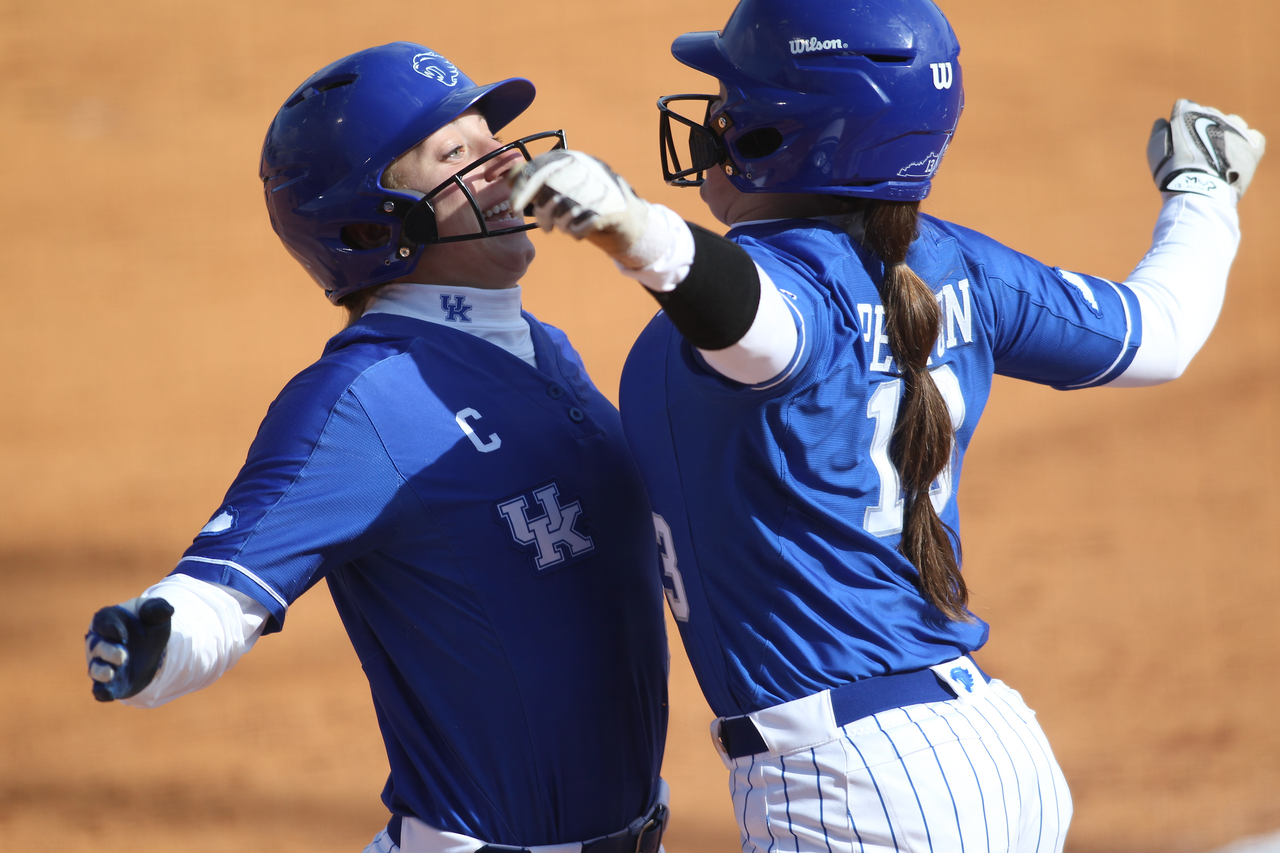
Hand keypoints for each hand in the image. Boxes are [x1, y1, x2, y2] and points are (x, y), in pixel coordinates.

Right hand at [85, 597, 173, 701]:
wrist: (151, 646)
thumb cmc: (148, 624)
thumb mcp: (155, 613)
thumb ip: (158, 609)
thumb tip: (167, 610)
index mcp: (108, 620)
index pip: (102, 621)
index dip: (109, 627)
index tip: (122, 634)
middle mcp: (99, 642)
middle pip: (96, 646)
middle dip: (108, 652)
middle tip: (123, 656)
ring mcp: (101, 663)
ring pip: (95, 669)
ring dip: (102, 672)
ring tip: (112, 673)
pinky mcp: (108, 682)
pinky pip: (99, 689)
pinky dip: (102, 692)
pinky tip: (107, 694)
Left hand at [507, 150, 652, 264]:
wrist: (632, 223)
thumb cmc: (589, 207)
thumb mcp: (562, 190)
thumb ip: (538, 181)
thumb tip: (507, 174)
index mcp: (575, 159)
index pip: (540, 167)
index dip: (522, 188)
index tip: (514, 208)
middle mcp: (590, 168)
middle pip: (551, 188)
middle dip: (542, 211)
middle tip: (546, 227)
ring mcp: (604, 188)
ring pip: (566, 208)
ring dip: (561, 224)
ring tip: (565, 229)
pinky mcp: (616, 210)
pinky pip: (584, 223)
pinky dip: (577, 232)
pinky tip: (578, 234)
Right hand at [1148, 99, 1265, 201]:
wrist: (1198, 188)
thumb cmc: (1171, 170)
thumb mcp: (1155, 148)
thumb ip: (1159, 130)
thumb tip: (1163, 121)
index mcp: (1188, 111)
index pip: (1184, 107)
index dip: (1179, 123)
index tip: (1177, 139)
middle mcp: (1213, 113)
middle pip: (1208, 114)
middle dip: (1202, 127)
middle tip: (1196, 150)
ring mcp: (1235, 126)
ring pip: (1232, 122)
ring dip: (1225, 133)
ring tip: (1217, 155)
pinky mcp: (1252, 141)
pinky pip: (1252, 137)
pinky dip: (1245, 144)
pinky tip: (1235, 157)